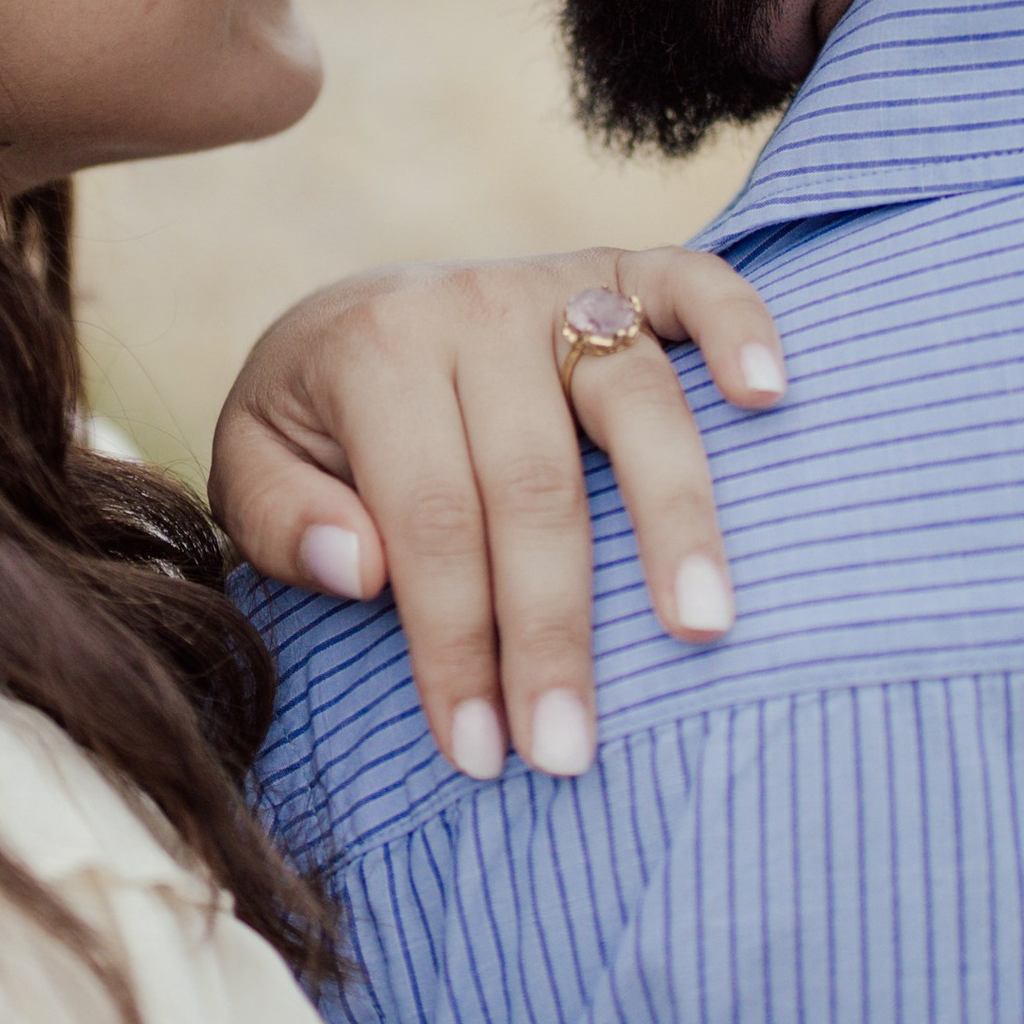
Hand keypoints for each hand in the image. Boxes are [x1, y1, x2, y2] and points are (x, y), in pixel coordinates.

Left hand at [210, 245, 786, 784]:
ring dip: (674, 520)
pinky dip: (740, 327)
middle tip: (569, 749)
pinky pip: (695, 282)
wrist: (355, 316)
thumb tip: (365, 569)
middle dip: (552, 630)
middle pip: (534, 483)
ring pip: (633, 401)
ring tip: (701, 628)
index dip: (457, 642)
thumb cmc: (314, 423)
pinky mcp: (621, 272)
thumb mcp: (253, 463)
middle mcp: (471, 307)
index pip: (430, 517)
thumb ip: (281, 518)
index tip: (481, 752)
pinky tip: (769, 398)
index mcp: (373, 352)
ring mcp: (554, 284)